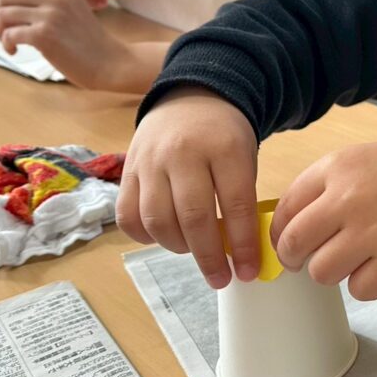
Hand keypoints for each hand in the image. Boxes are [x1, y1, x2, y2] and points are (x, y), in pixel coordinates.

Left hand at [0, 0, 129, 87]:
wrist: (110, 62)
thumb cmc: (89, 43)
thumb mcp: (70, 12)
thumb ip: (46, 5)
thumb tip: (2, 4)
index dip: (9, 10)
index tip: (15, 25)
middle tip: (6, 34)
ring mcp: (50, 14)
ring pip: (3, 15)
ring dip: (0, 32)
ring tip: (12, 44)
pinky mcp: (44, 34)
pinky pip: (9, 34)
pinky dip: (7, 44)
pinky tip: (16, 51)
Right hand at [116, 88, 260, 288]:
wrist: (191, 99)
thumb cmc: (224, 137)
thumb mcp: (245, 157)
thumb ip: (241, 199)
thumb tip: (242, 253)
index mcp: (225, 148)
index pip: (236, 204)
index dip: (243, 244)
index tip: (249, 271)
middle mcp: (184, 154)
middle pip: (193, 216)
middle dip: (209, 256)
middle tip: (221, 278)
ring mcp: (151, 161)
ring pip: (157, 219)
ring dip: (178, 247)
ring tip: (196, 251)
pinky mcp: (128, 171)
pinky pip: (128, 215)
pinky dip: (145, 236)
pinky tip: (164, 237)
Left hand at [270, 136, 376, 300]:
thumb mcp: (356, 161)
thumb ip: (320, 188)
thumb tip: (285, 229)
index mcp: (336, 168)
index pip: (285, 209)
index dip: (279, 233)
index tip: (286, 243)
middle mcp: (349, 199)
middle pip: (295, 244)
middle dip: (294, 258)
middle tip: (306, 259)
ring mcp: (373, 231)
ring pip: (322, 272)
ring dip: (333, 270)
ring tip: (352, 256)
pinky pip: (359, 290)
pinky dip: (366, 283)